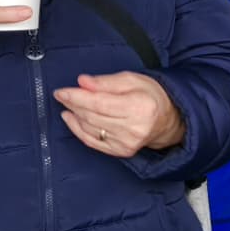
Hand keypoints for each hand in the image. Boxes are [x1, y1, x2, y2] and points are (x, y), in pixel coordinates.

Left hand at [54, 72, 185, 157]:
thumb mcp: (132, 79)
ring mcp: (127, 143)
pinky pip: (92, 141)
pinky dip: (78, 130)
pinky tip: (71, 119)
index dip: (76, 97)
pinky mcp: (121, 151)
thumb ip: (106, 81)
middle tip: (63, 95)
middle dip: (73, 104)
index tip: (61, 91)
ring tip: (68, 104)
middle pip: (92, 116)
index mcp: (139, 107)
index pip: (99, 103)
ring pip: (90, 128)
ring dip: (74, 115)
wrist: (168, 120)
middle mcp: (134, 128)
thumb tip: (82, 82)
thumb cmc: (150, 96)